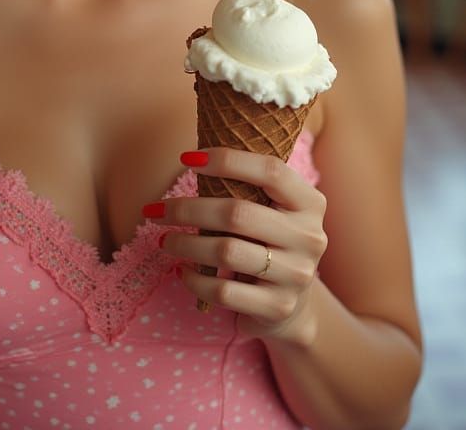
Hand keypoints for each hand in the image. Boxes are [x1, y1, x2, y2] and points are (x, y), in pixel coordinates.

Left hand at [143, 147, 327, 343]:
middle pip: (237, 213)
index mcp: (310, 203)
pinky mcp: (277, 307)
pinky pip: (223, 291)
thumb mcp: (272, 212)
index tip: (187, 158)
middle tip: (155, 210)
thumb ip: (248, 188)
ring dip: (185, 245)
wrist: (291, 306)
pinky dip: (194, 280)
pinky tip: (182, 271)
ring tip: (163, 241)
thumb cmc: (268, 243)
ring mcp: (296, 275)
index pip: (271, 171)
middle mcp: (309, 237)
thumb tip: (192, 159)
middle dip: (188, 210)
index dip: (228, 160)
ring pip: (226, 252)